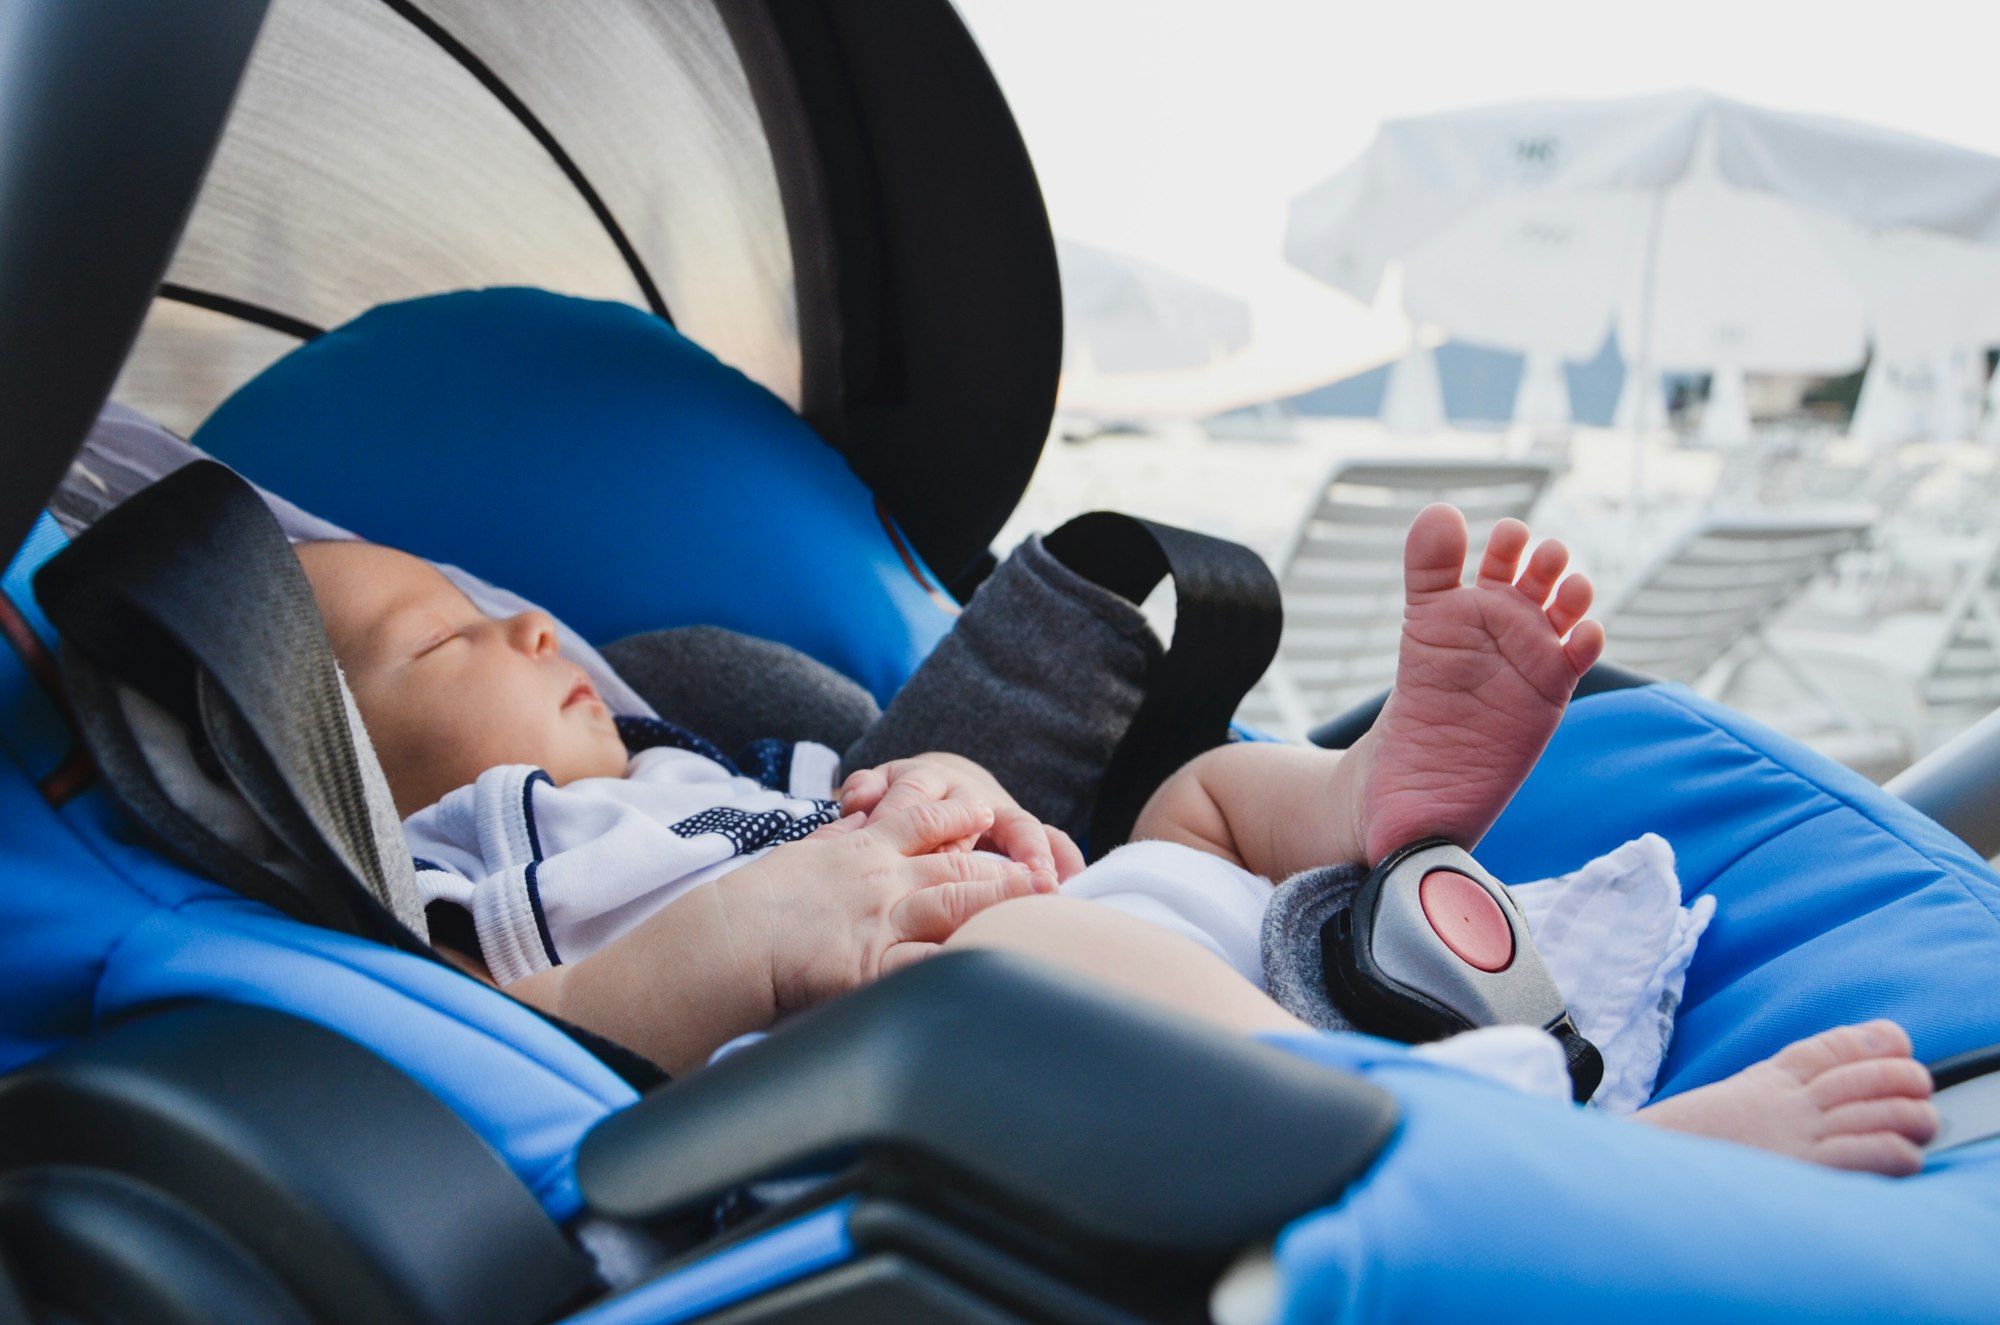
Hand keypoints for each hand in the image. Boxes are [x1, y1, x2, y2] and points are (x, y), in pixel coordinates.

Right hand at [717, 797, 1054, 1015]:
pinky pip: (931, 968)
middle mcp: (881, 881)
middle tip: (1045, 871)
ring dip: (1003, 904)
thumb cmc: (751, 902)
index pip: (921, 820)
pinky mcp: (873, 967)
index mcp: (861, 850)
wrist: (725, 939)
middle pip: (958, 865)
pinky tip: (997, 967)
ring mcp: (882, 922)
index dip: (960, 813)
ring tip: (1043, 903)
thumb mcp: (800, 854)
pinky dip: (966, 966)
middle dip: (1005, 868)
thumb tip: (859, 821)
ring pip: (958, 905)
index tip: (986, 808)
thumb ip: (837, 840)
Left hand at [838, 753, 1086, 886]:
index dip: (904, 812)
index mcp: (927, 782)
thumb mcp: (877, 792)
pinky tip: (1075, 881)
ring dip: (1032, 851)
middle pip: (976, 810)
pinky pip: (1053, 841)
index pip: (917, 797)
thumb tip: (857, 799)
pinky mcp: (1027, 835)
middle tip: (967, 861)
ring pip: (1020, 826)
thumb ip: (866, 792)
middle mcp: (969, 794)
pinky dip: (1065, 858)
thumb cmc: (898, 804)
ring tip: (1045, 880)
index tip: (894, 836)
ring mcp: (1002, 814)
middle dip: (980, 836)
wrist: (938, 787)